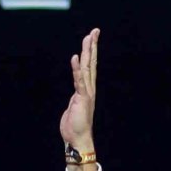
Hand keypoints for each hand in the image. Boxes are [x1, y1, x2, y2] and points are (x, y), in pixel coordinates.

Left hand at [59, 29, 100, 166]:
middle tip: (95, 31)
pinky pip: (79, 80)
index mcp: (88, 89)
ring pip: (88, 68)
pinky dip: (77, 68)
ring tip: (88, 37)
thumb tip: (77, 91)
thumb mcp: (75, 105)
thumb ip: (77, 96)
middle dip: (93, 46)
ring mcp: (86, 92)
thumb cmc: (75, 125)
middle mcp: (89, 88)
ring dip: (88, 52)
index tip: (93, 38)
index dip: (92, 52)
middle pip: (92, 62)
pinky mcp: (81, 98)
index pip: (91, 66)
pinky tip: (75, 57)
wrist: (78, 139)